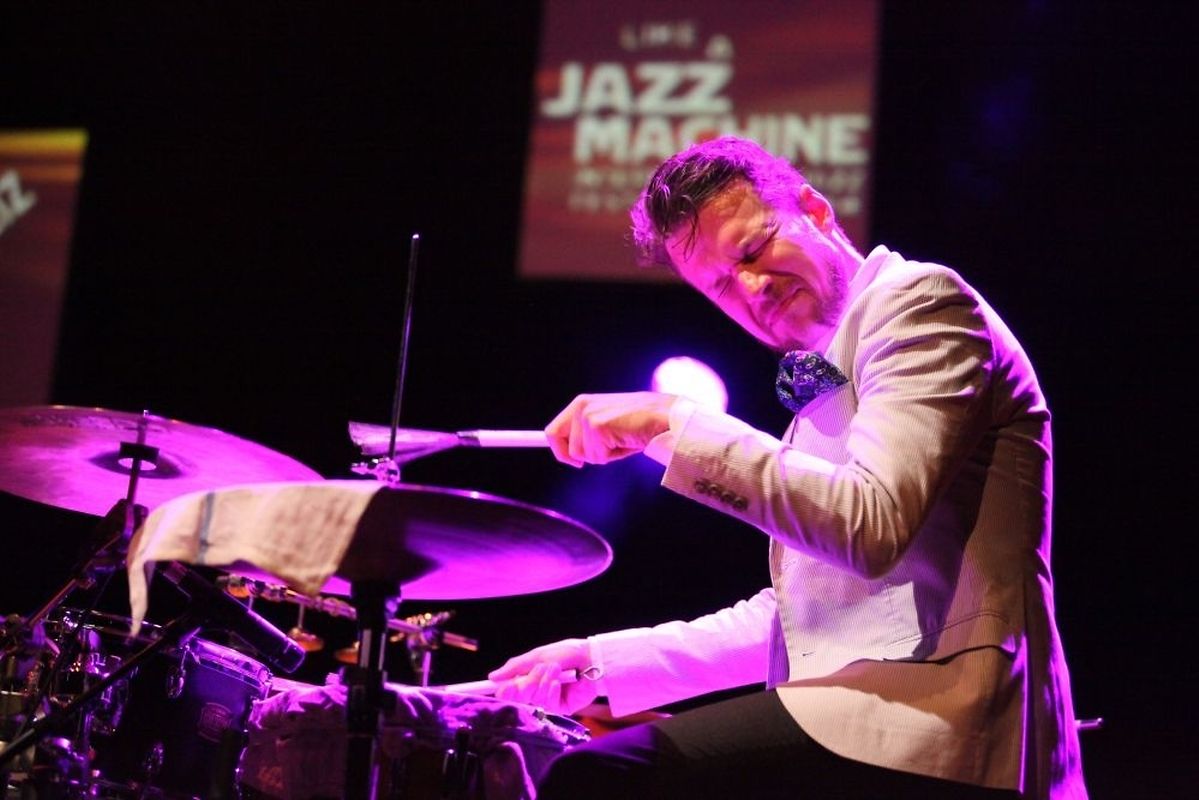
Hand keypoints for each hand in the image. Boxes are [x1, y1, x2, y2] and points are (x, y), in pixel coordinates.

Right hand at [487, 638, 598, 714]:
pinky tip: (559, 683)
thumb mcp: (537, 656)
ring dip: (542, 683)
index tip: (503, 688)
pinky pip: (548, 706)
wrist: (590, 658)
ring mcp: (549, 701)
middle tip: (534, 673)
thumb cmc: (565, 653)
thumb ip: (515, 667)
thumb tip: (493, 677)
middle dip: (525, 685)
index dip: (504, 692)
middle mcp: (537, 691)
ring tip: (554, 669)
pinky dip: (551, 692)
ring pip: (533, 701)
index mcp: (529, 678)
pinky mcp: (561, 709)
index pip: (510, 691)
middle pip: (519, 699)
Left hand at [545, 391, 674, 466]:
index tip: (571, 462)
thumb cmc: (641, 425)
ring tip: (623, 440)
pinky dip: (613, 456)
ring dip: (604, 455)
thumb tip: (573, 455)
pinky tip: (627, 441)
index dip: (557, 449)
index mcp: (581, 403)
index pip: (554, 430)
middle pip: (559, 445)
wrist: (664, 418)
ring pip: (580, 455)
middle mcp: (580, 406)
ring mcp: (587, 415)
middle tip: (608, 451)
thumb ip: (588, 436)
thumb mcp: (609, 427)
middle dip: (581, 456)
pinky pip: (596, 457)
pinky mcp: (596, 426)